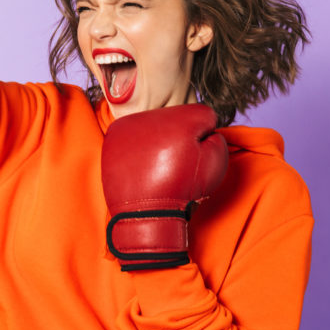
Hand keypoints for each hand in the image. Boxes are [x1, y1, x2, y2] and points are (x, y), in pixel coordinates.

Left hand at [101, 104, 227, 270]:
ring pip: (153, 124)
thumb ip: (216, 137)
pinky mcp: (113, 135)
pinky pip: (132, 133)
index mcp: (181, 119)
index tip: (195, 155)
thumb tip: (205, 130)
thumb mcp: (216, 163)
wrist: (145, 214)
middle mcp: (152, 115)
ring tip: (157, 165)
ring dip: (158, 138)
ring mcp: (128, 124)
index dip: (205, 136)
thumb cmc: (182, 191)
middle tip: (175, 162)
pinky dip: (137, 145)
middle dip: (180, 135)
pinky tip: (142, 164)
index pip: (202, 115)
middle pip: (175, 117)